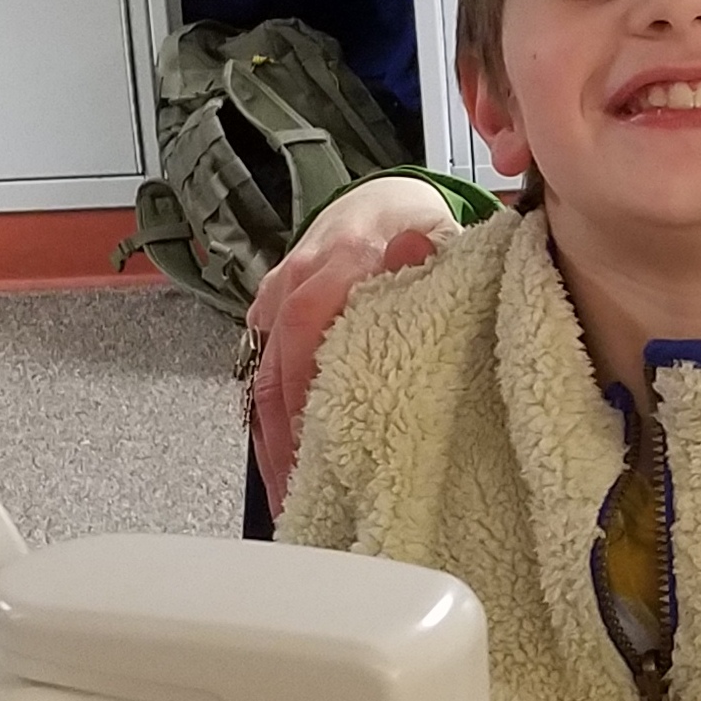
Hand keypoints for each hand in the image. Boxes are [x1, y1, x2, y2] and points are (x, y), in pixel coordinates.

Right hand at [246, 174, 462, 509]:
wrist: (380, 203)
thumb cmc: (415, 230)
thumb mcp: (443, 237)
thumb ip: (433, 256)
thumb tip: (416, 252)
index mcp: (344, 258)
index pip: (311, 328)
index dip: (316, 397)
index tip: (331, 452)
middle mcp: (299, 278)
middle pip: (279, 368)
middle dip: (289, 438)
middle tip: (310, 494)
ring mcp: (275, 298)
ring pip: (262, 380)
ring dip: (276, 442)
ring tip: (295, 497)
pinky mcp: (264, 317)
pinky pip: (257, 378)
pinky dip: (268, 427)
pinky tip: (283, 470)